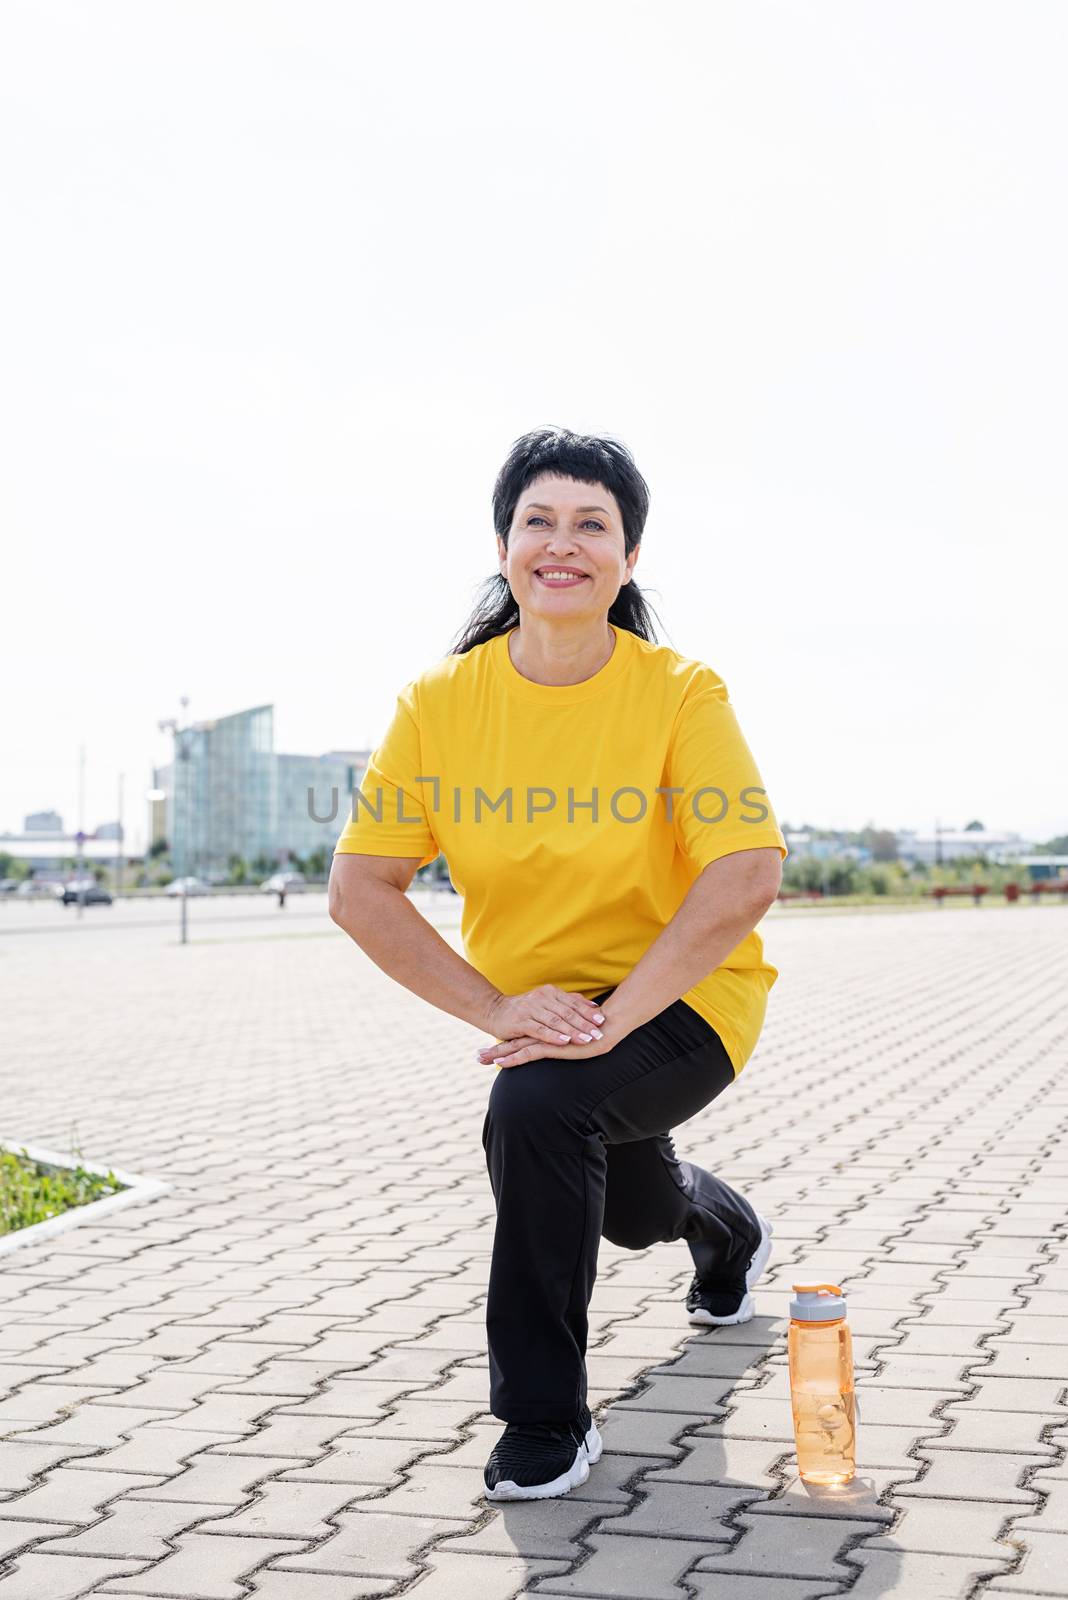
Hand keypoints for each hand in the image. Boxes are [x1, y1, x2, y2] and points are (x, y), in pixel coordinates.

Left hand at [476, 1030, 616, 1068]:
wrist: (608, 1025)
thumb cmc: (594, 1030)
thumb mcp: (576, 1036)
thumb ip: (566, 1036)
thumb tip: (563, 1042)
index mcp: (546, 1030)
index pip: (521, 1038)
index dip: (505, 1043)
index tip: (488, 1051)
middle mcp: (543, 1032)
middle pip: (513, 1041)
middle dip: (494, 1050)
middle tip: (476, 1057)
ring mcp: (546, 1038)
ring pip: (516, 1047)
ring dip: (497, 1054)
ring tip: (479, 1060)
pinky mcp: (552, 1045)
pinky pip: (528, 1053)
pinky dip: (513, 1059)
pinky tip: (499, 1064)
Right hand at [477, 985, 607, 1066]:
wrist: (495, 1011)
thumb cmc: (526, 1009)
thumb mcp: (548, 1003)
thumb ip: (569, 1002)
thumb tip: (593, 1005)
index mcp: (550, 992)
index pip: (573, 1002)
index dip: (588, 1012)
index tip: (602, 1020)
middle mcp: (541, 998)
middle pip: (567, 1012)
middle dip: (584, 1023)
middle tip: (599, 1033)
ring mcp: (530, 1009)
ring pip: (555, 1020)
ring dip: (572, 1030)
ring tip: (586, 1039)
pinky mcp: (520, 1022)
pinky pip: (539, 1029)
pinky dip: (553, 1035)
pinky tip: (564, 1041)